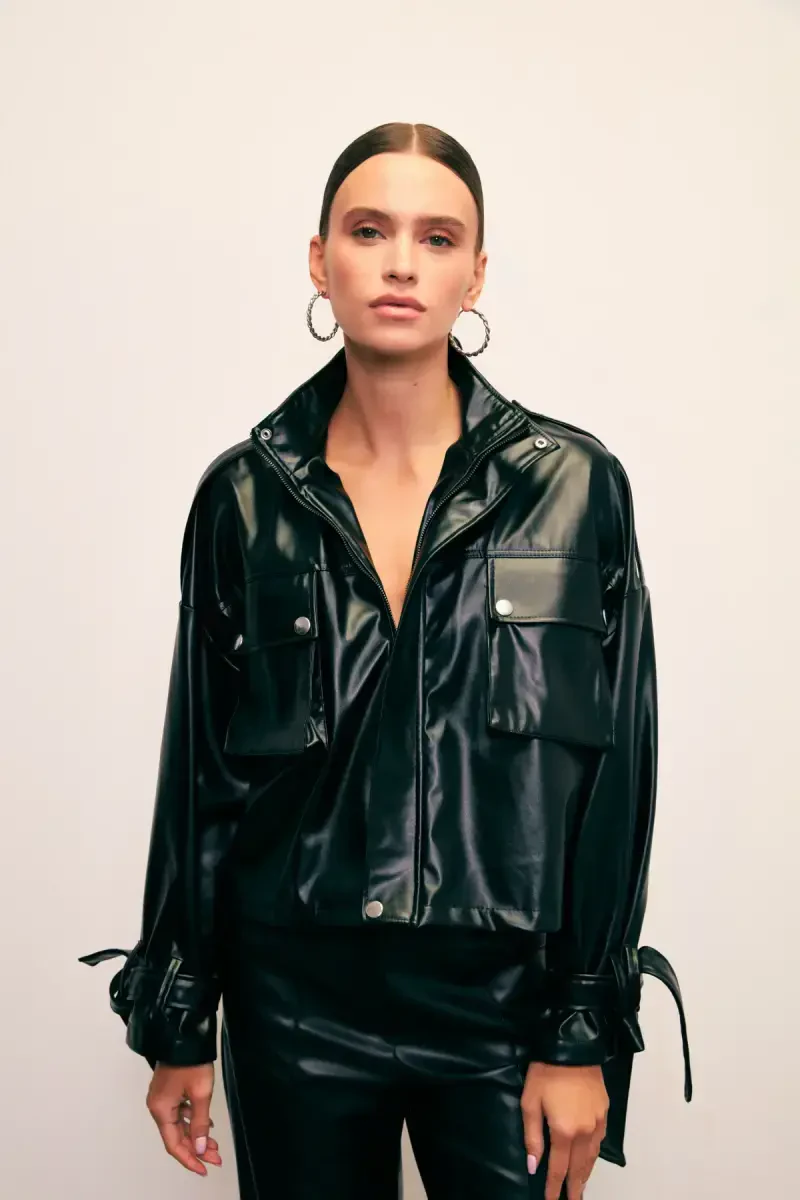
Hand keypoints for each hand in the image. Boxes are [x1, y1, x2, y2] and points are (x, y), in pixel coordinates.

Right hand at [146, 1062, 221, 1175]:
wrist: (184, 1035)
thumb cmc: (191, 1062)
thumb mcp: (201, 1094)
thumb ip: (200, 1124)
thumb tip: (201, 1148)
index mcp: (161, 1110)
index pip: (174, 1144)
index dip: (189, 1159)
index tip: (204, 1169)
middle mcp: (157, 1107)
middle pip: (176, 1136)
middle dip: (197, 1148)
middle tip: (216, 1157)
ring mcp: (162, 1098)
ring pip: (179, 1125)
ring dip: (196, 1135)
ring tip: (215, 1144)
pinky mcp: (168, 1091)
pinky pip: (179, 1113)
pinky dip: (193, 1120)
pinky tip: (207, 1124)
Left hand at [521, 1061, 607, 1198]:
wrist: (572, 1045)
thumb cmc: (545, 1072)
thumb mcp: (530, 1102)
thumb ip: (532, 1136)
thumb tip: (533, 1165)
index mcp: (565, 1131)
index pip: (559, 1168)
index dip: (554, 1187)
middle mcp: (585, 1131)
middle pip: (580, 1167)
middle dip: (575, 1187)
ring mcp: (598, 1121)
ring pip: (593, 1156)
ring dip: (586, 1173)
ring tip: (581, 1186)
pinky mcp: (604, 1110)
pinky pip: (600, 1140)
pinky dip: (595, 1154)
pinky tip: (591, 1157)